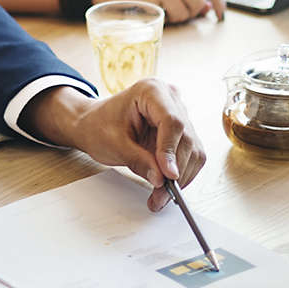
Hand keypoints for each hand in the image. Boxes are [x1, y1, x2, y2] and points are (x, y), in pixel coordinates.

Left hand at [21, 81, 206, 210]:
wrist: (94, 124)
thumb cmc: (99, 126)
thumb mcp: (113, 144)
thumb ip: (138, 160)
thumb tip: (160, 179)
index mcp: (152, 90)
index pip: (172, 121)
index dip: (171, 150)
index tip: (168, 176)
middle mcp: (171, 99)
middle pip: (186, 138)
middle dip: (176, 171)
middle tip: (160, 195)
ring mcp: (180, 114)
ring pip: (194, 150)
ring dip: (180, 177)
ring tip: (160, 197)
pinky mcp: (182, 132)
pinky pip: (191, 156)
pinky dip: (181, 175)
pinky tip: (165, 188)